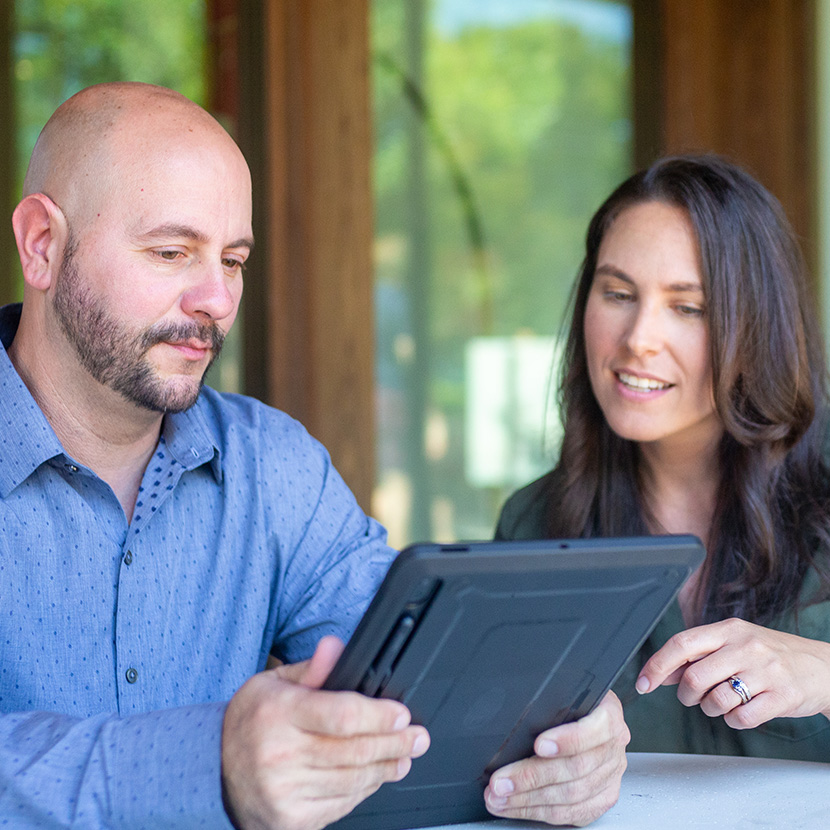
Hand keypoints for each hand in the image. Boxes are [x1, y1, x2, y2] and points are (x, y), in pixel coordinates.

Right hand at [221, 636, 429, 829]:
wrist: (213, 771)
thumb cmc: (249, 721)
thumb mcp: (272, 683)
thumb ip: (311, 669)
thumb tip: (336, 647)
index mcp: (278, 713)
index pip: (342, 715)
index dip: (379, 716)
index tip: (401, 714)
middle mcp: (280, 754)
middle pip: (355, 751)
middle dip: (396, 743)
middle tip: (418, 737)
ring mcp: (285, 792)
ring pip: (353, 780)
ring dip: (386, 768)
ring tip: (404, 756)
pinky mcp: (291, 820)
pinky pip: (341, 804)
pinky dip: (364, 790)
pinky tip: (375, 776)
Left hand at [484, 691, 629, 826]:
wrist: (591, 716)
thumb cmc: (573, 703)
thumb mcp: (564, 691)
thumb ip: (549, 701)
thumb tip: (510, 711)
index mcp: (608, 714)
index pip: (594, 730)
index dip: (567, 740)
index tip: (539, 745)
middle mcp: (613, 747)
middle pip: (575, 769)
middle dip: (531, 777)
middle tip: (501, 781)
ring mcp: (610, 775)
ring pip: (571, 796)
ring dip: (528, 800)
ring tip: (500, 797)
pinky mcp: (603, 798)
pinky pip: (572, 813)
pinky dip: (539, 811)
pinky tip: (516, 806)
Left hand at [636, 618, 829, 728]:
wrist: (822, 667)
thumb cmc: (770, 654)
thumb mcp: (733, 644)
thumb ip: (697, 655)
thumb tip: (661, 673)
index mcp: (728, 629)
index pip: (681, 644)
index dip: (656, 666)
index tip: (643, 683)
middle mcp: (745, 646)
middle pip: (693, 677)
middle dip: (686, 695)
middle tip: (694, 697)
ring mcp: (765, 671)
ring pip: (715, 700)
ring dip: (710, 709)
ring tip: (722, 702)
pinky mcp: (782, 697)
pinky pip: (741, 718)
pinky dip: (734, 721)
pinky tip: (743, 710)